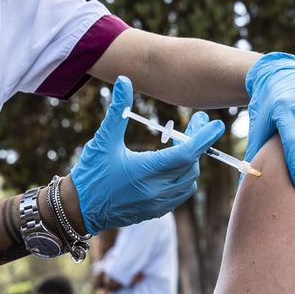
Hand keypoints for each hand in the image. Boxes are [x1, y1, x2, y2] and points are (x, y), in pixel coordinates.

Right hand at [71, 76, 224, 233]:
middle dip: (198, 144)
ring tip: (185, 143)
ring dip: (191, 162)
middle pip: (191, 165)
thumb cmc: (90, 173)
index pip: (186, 153)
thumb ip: (118, 110)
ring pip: (188, 182)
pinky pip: (179, 194)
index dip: (204, 138)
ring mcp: (156, 204)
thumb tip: (124, 81)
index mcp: (147, 171)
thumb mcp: (103, 139)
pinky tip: (174, 165)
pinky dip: (183, 178)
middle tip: (196, 124)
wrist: (78, 209)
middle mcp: (156, 190)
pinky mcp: (154, 212)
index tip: (216, 124)